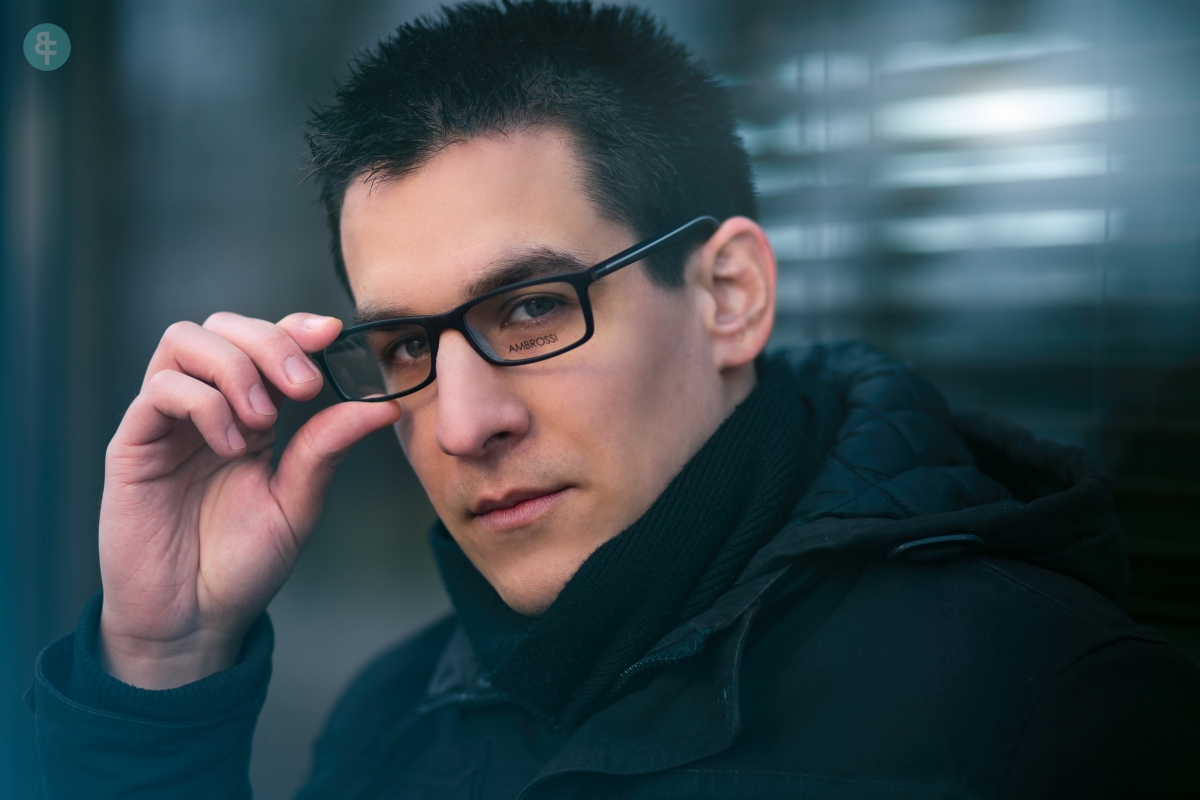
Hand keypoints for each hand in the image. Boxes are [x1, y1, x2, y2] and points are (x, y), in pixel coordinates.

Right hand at [97, 312, 400, 688]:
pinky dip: (203, 401)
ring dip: (235, 368)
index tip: (331, 334)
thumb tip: (385, 405)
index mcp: (251, 415)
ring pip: (184, 341)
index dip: (295, 326)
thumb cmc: (243, 564)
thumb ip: (328, 447)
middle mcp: (206, 407)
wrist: (194, 620)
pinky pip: (159, 389)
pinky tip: (230, 444)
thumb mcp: (299, 501)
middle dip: (269, 341)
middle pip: (223, 326)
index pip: (265, 342)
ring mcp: (166, 422)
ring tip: (263, 422)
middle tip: (302, 388)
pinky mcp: (133, 444)